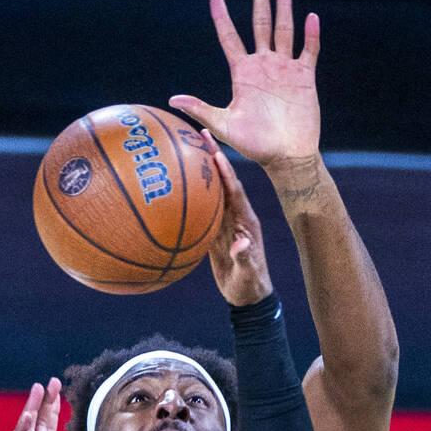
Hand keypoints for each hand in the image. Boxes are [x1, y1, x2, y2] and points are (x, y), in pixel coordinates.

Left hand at [170, 0, 319, 168]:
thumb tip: (172, 99)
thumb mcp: (223, 125)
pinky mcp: (304, 76)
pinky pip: (308, 50)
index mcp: (243, 74)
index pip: (230, 39)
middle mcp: (263, 66)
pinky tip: (311, 17)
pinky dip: (311, 35)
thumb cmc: (254, 145)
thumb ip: (201, 108)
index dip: (223, 19)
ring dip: (284, 6)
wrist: (285, 156)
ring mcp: (284, 69)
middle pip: (261, 24)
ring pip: (285, 29)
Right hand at [202, 130, 272, 305]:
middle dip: (213, 157)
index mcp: (246, 221)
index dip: (226, 172)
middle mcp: (236, 217)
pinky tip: (179, 182)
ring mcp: (225, 223)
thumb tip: (239, 245)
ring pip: (211, 192)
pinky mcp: (215, 233)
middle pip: (222, 182)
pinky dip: (192, 194)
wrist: (248, 296)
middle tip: (201, 133)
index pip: (235, 191)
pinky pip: (202, 209)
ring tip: (187, 148)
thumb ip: (245, 259)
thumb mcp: (249, 274)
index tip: (216, 152)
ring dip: (201, 170)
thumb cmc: (251, 286)